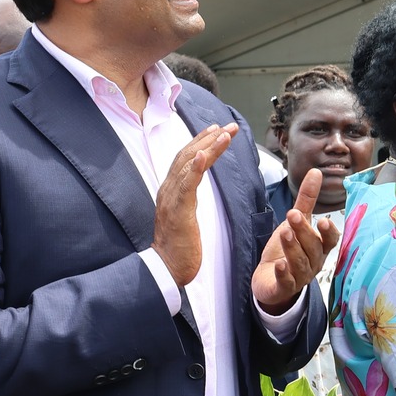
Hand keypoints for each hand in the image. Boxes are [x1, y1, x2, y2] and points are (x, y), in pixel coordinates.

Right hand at [153, 124, 236, 286]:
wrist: (166, 269)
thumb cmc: (179, 246)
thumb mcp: (185, 216)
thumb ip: (188, 198)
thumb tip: (196, 185)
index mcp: (171, 190)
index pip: (186, 159)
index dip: (201, 142)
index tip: (218, 130)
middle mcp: (168, 189)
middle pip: (187, 155)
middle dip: (209, 138)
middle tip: (228, 126)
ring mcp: (171, 199)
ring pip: (189, 165)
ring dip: (208, 146)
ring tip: (224, 133)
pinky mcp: (178, 211)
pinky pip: (187, 185)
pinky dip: (196, 167)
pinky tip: (205, 154)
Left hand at [252, 169, 341, 316]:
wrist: (271, 280)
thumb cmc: (288, 249)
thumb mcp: (296, 223)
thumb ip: (306, 200)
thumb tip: (315, 172)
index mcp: (319, 247)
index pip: (330, 240)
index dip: (328, 232)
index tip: (323, 220)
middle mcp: (314, 262)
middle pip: (313, 248)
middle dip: (304, 232)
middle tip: (293, 216)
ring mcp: (300, 276)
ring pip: (300, 263)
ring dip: (293, 248)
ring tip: (284, 233)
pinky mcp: (284, 287)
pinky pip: (287, 282)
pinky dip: (284, 274)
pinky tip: (280, 265)